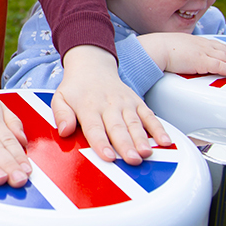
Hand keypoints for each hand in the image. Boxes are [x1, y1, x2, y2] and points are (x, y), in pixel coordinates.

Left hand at [53, 45, 171, 164]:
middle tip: (132, 160)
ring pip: (135, 123)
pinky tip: (165, 141)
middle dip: (125, 145)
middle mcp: (108, 105)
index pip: (94, 128)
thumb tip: (64, 131)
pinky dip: (159, 128)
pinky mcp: (137, 102)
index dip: (101, 143)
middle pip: (117, 128)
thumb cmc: (76, 89)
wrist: (92, 66)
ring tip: (147, 154)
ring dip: (142, 139)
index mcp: (88, 107)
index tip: (108, 156)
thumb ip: (61, 114)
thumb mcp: (60, 98)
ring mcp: (124, 103)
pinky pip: (149, 116)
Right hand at [138, 32, 225, 76]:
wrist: (156, 48)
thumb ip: (188, 53)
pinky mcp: (201, 61)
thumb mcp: (179, 47)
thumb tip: (189, 59)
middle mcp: (205, 45)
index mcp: (199, 42)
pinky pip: (221, 66)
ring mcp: (204, 52)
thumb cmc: (162, 49)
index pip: (222, 46)